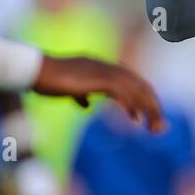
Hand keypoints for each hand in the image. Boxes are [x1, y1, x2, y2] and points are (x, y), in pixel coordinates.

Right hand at [32, 56, 164, 131]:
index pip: (131, 82)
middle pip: (139, 85)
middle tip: (160, 126)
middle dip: (152, 106)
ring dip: (148, 108)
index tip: (146, 117)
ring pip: (135, 89)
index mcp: (102, 68)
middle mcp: (106, 67)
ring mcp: (102, 71)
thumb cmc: (47, 80)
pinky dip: (131, 105)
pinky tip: (136, 119)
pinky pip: (121, 92)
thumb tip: (87, 104)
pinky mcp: (96, 78)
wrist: (34, 70)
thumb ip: (81, 94)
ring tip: (155, 127)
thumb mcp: (68, 89)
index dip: (142, 99)